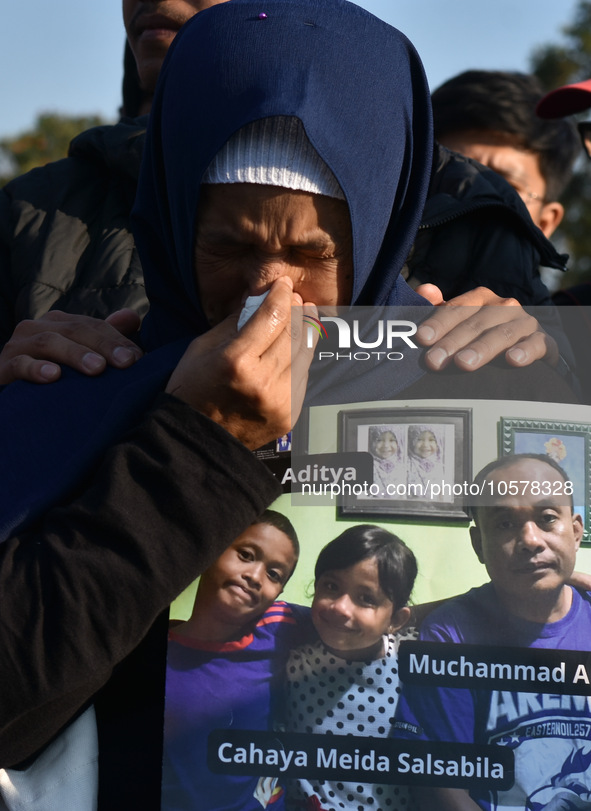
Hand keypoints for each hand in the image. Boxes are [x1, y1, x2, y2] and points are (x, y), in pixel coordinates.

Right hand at [0, 310, 142, 384]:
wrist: (9, 390)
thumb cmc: (49, 374)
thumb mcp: (77, 355)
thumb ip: (103, 336)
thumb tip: (132, 318)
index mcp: (59, 323)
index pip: (93, 325)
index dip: (117, 340)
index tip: (138, 359)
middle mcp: (38, 327)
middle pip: (75, 330)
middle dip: (104, 346)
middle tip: (126, 363)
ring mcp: (18, 346)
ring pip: (49, 342)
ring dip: (75, 354)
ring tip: (97, 368)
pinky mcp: (2, 367)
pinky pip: (19, 364)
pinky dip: (36, 369)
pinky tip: (53, 376)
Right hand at [166, 277, 316, 449]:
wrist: (195, 440)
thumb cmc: (192, 389)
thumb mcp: (202, 347)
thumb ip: (235, 323)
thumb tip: (260, 300)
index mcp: (236, 361)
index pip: (272, 317)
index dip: (281, 296)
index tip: (283, 285)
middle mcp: (263, 381)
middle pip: (294, 334)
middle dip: (297, 311)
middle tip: (296, 298)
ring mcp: (280, 401)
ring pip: (304, 355)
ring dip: (306, 331)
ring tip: (304, 315)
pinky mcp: (290, 415)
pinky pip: (302, 377)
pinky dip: (301, 358)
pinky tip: (296, 346)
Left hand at [415, 285, 558, 371]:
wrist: (530, 349)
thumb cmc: (486, 336)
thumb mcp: (462, 323)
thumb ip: (440, 309)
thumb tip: (425, 290)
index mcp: (480, 299)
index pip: (456, 308)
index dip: (438, 323)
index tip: (422, 338)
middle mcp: (503, 306)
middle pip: (474, 324)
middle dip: (452, 343)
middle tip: (434, 361)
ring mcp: (525, 323)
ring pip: (501, 334)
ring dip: (481, 349)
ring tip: (463, 363)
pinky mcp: (544, 341)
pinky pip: (535, 344)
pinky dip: (524, 351)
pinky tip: (512, 360)